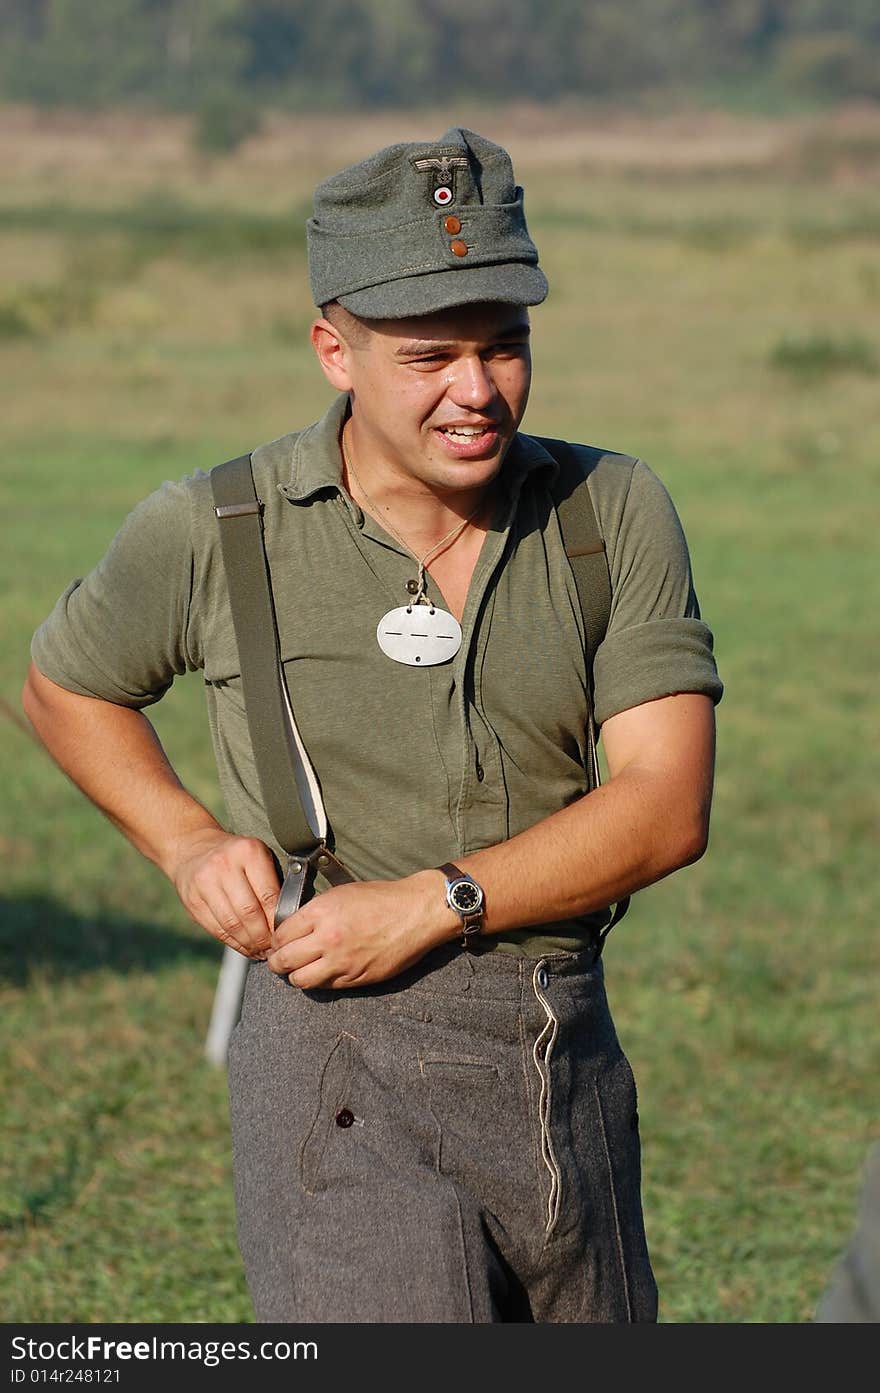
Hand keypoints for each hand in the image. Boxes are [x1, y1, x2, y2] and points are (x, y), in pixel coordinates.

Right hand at [167, 827, 279, 958]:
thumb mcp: (257, 856)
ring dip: (249, 944)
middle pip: (248, 913)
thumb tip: (287, 920)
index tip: (285, 935)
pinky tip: (244, 947)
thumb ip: (271, 882)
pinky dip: (233, 943)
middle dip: (263, 936)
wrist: (193, 848)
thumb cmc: (236, 856)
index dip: (277, 921)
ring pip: (231, 924)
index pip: (268, 895)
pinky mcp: (191, 900)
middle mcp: (224, 865)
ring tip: (261, 951)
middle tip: (274, 948)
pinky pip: (216, 929)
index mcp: (247, 851)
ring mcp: (204, 883)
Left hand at [266, 872, 455, 988]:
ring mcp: (341, 962)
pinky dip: (320, 981)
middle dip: (277, 962)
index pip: (281, 935)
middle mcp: (327, 939)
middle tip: (279, 960)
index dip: (276, 940)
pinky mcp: (356, 978)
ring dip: (296, 976)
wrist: (416, 913)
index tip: (278, 942)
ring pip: (301, 980)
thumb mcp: (342, 893)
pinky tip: (323, 972)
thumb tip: (295, 927)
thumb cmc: (383, 898)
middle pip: (284, 961)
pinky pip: (326, 987)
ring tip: (299, 970)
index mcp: (321, 912)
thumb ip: (315, 911)